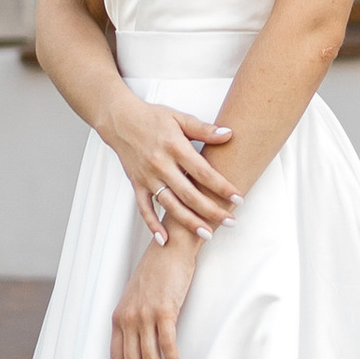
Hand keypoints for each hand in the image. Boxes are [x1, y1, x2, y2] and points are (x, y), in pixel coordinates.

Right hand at [103, 100, 238, 246]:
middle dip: (211, 211)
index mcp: (175, 147)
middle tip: (230, 222)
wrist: (120, 120)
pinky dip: (152, 225)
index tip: (238, 199)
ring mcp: (148, 177)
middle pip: (189, 194)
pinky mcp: (136, 185)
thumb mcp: (180, 118)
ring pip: (170, 205)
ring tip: (207, 234)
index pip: (203, 172)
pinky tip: (165, 240)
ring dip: (189, 222)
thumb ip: (204, 129)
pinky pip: (144, 209)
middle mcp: (161, 165)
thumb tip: (228, 134)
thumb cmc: (153, 118)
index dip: (222, 187)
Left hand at [112, 240, 194, 358]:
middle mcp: (127, 318)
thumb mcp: (138, 298)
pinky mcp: (164, 309)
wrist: (171, 246)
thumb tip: (145, 350)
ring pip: (149, 358)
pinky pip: (167, 344)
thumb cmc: (158, 273)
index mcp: (118, 318)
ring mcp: (144, 314)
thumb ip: (136, 322)